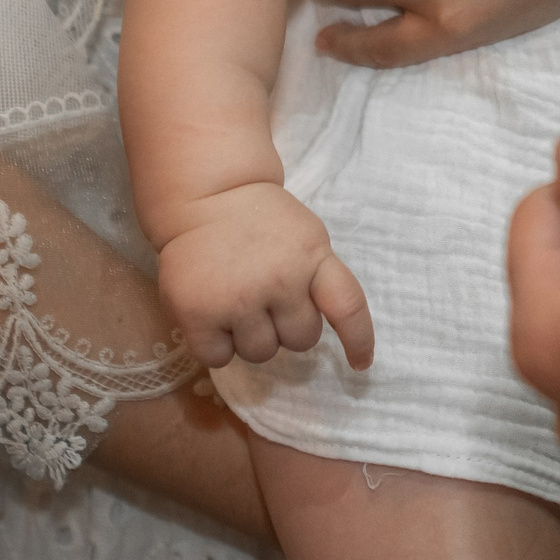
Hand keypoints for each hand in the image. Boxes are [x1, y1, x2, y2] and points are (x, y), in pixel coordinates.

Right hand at [154, 183, 372, 370]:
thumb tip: (319, 326)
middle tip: (265, 297)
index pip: (348, 306)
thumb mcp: (306, 237)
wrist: (206, 196)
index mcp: (313, 257)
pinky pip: (218, 358)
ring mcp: (238, 299)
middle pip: (300, 340)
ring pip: (260, 353)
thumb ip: (317, 276)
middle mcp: (280, 280)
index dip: (358, 340)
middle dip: (285, 328)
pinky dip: (216, 345)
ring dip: (250, 336)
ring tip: (236, 300)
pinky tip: (211, 314)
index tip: (361, 364)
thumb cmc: (260, 220)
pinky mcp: (198, 314)